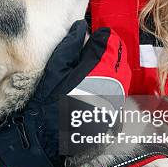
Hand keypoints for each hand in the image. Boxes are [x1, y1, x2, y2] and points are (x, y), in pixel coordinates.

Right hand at [0, 20, 129, 166]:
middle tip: (86, 56)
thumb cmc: (47, 101)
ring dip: (109, 67)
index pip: (110, 40)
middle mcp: (113, 82)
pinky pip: (117, 90)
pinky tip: (90, 92)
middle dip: (106, 50)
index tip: (87, 41)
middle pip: (119, 54)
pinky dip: (108, 85)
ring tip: (87, 74)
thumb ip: (71, 45)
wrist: (47, 138)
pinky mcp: (114, 112)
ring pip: (120, 72)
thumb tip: (81, 28)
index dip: (98, 38)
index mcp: (99, 67)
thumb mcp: (55, 68)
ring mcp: (116, 98)